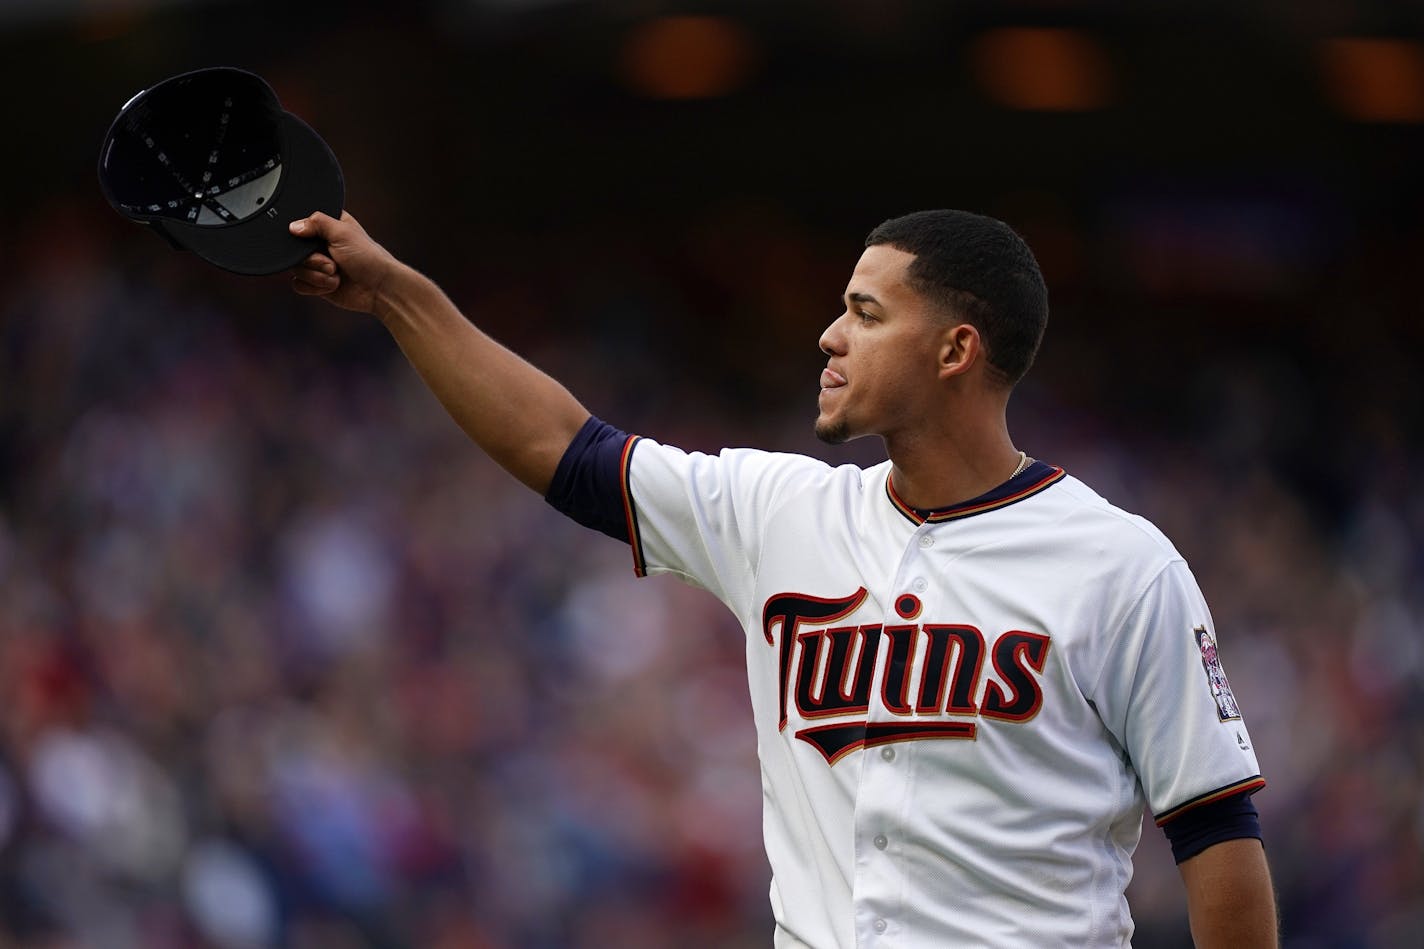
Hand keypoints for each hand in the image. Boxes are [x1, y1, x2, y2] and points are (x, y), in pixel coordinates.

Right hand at [288, 211, 402, 315]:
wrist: (379, 289)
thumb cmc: (368, 258)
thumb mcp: (342, 232)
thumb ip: (317, 222)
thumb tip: (293, 227)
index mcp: (327, 226)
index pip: (300, 226)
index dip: (304, 237)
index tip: (317, 243)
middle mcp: (320, 244)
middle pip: (294, 251)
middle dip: (313, 261)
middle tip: (332, 265)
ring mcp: (317, 265)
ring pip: (296, 269)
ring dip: (317, 275)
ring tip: (336, 274)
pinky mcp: (317, 283)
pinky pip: (299, 285)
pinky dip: (315, 287)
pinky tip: (333, 286)